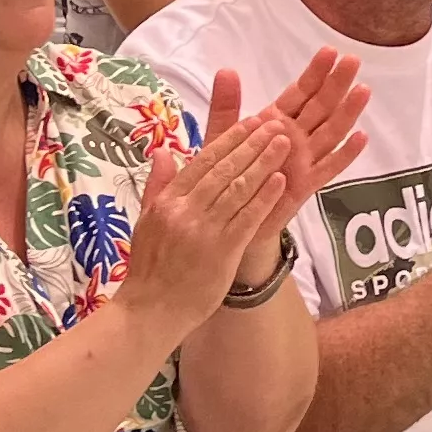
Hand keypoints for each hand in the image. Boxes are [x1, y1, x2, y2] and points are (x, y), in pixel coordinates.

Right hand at [116, 112, 304, 345]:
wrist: (151, 310)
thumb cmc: (150, 267)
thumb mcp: (146, 220)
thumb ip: (158, 185)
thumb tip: (162, 151)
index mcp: (168, 200)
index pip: (202, 161)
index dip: (230, 139)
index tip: (250, 121)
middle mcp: (186, 210)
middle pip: (225, 169)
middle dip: (253, 143)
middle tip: (276, 123)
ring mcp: (205, 230)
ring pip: (239, 188)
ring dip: (265, 163)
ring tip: (285, 143)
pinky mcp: (223, 251)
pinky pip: (248, 218)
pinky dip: (265, 197)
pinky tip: (281, 180)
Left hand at [200, 55, 370, 254]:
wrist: (228, 217)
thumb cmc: (227, 175)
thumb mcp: (221, 136)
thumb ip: (225, 106)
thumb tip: (226, 69)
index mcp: (275, 122)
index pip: (300, 92)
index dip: (315, 73)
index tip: (330, 51)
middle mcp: (295, 137)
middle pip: (321, 107)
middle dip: (337, 84)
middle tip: (353, 61)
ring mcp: (304, 160)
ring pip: (331, 132)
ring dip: (347, 112)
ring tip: (363, 91)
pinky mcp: (307, 184)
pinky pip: (329, 168)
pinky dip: (346, 154)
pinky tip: (361, 138)